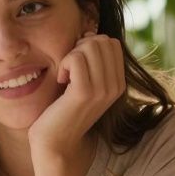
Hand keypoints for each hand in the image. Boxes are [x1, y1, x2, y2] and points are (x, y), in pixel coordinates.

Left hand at [28, 32, 124, 161]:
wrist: (56, 142)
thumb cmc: (64, 110)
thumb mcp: (85, 83)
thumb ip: (93, 62)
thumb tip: (89, 32)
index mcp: (118, 83)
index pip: (111, 43)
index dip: (91, 44)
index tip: (77, 62)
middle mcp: (115, 86)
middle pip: (102, 41)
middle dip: (81, 46)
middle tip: (69, 67)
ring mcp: (102, 90)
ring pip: (90, 46)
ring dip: (72, 55)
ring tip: (66, 74)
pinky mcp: (84, 93)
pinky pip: (76, 58)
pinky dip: (65, 63)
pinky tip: (61, 80)